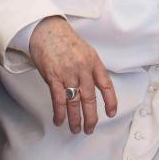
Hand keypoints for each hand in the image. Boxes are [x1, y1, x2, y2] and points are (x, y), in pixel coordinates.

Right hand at [29, 16, 117, 134]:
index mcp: (93, 62)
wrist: (46, 30)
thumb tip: (97, 86)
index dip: (110, 101)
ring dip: (75, 119)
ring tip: (75, 129)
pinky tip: (60, 121)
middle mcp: (82, 68)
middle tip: (90, 128)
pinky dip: (60, 112)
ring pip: (74, 102)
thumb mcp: (86, 51)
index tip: (111, 113)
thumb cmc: (65, 41)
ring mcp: (68, 73)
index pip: (106, 85)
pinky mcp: (53, 76)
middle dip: (91, 117)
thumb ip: (92, 68)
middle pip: (90, 98)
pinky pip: (58, 99)